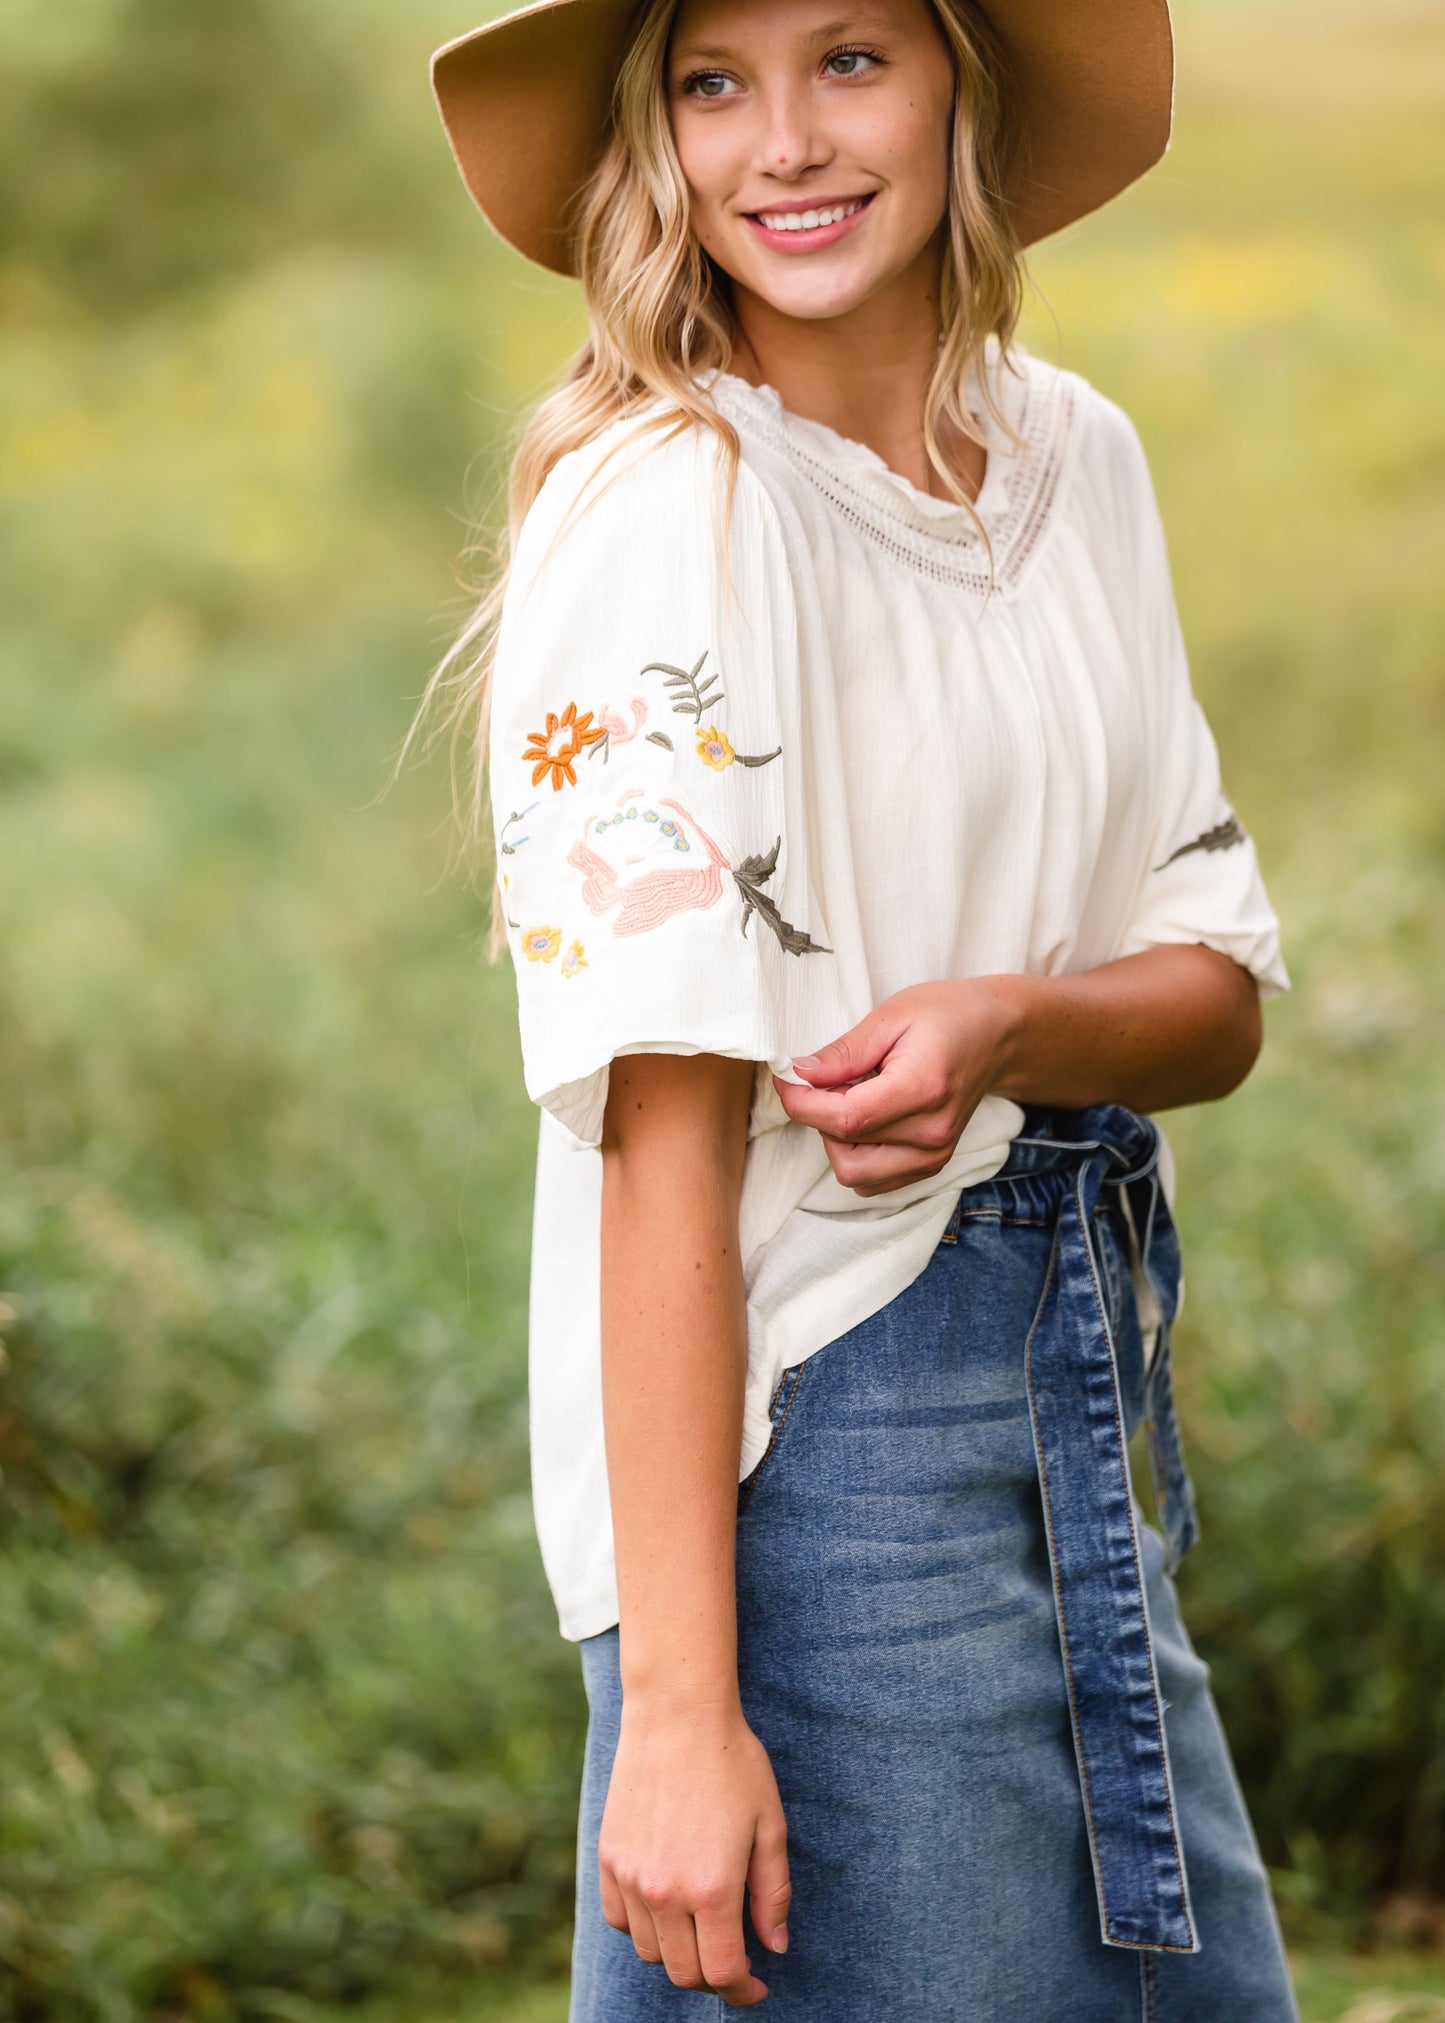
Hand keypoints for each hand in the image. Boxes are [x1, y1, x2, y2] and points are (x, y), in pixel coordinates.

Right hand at [599, 1698, 790, 2005]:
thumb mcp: (770, 1826)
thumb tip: (776, 1946)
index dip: (743, 1990)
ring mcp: (631, 1876)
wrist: (677, 1713)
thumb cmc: (733, 1763)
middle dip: (713, 1977)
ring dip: (678, 1951)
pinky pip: (619, 1919)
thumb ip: (773, 1893)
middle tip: (733, 1957)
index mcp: (712, 1888)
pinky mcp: (609, 1857)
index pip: (723, 1972)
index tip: (757, 1985)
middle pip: (684, 1973)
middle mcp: (665, 1891)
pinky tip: (666, 1905)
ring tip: (701, 1925)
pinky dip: (643, 1927)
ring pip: (650, 1951)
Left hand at [773, 978, 1023, 1197]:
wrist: (997, 1035)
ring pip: (854, 1174)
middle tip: (829, 1081)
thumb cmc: (947, 1016)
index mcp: (922, 1090)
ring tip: (852, 1097)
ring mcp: (934, 1156)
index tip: (787, 1079)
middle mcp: (931, 1133)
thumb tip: (798, 1074)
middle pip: (844, 1152)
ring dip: (837, 1140)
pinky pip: (872, 1180)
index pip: (845, 1119)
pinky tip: (867, 1117)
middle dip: (820, 1119)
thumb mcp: (891, 1016)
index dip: (802, 1103)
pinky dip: (856, 1153)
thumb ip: (843, 1053)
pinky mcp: (931, 1166)